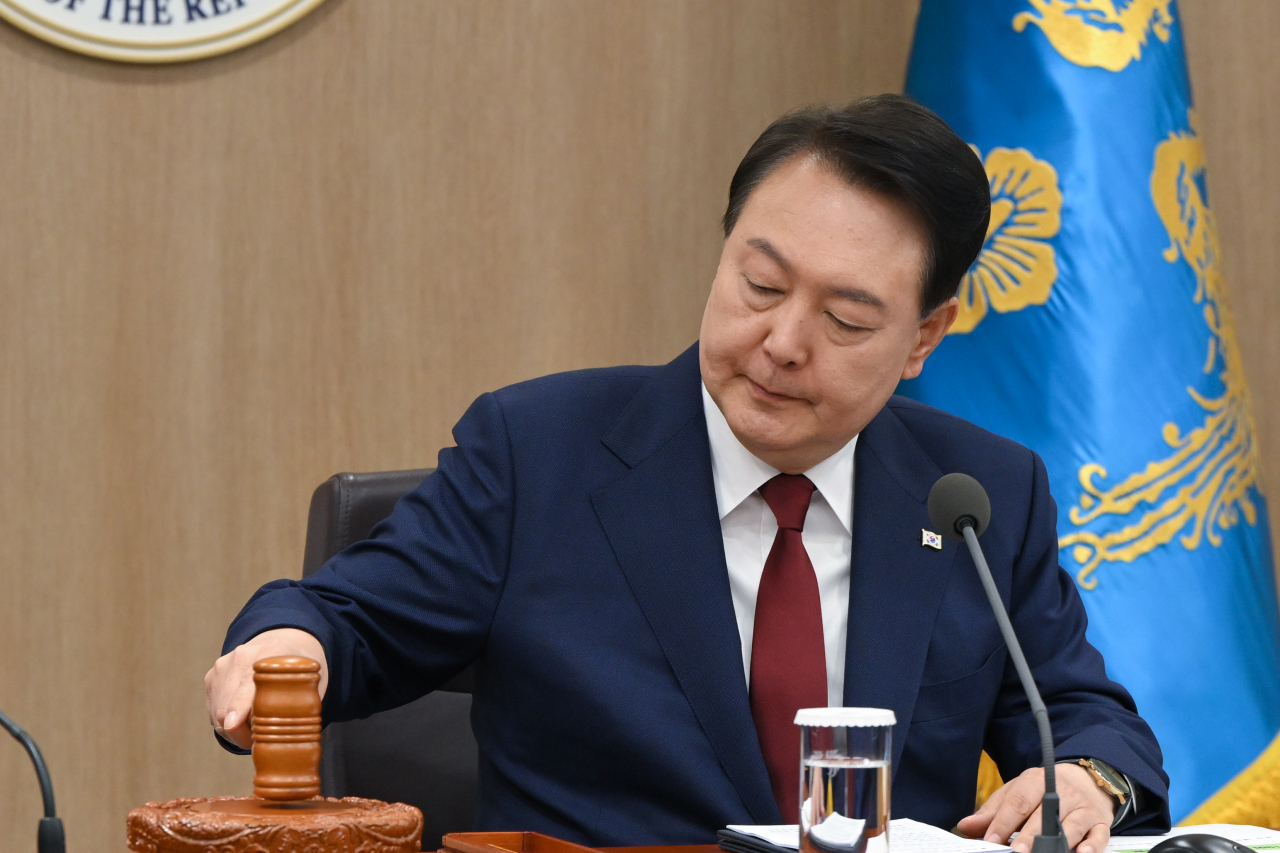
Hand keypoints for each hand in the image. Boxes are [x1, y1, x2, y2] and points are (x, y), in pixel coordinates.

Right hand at [204, 628, 327, 749]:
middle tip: (259, 743)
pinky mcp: (212, 677)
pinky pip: (213, 711)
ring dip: (233, 731)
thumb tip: (289, 738)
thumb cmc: (301, 670)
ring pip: (217, 712)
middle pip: (228, 704)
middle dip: (240, 732)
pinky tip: (246, 722)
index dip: (239, 706)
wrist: (283, 643)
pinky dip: (226, 723)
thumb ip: (302, 704)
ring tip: (256, 732)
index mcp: (271, 652)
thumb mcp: (312, 682)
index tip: (234, 724)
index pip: (249, 683)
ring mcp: (223, 665)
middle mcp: (242, 656)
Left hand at [956, 763, 1115, 852]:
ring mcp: (1082, 808)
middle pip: (1044, 815)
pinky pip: (1099, 836)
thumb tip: (965, 826)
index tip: (991, 839)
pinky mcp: (1100, 822)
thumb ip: (992, 812)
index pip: (1018, 802)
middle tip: (1017, 851)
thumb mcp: (1015, 792)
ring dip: (1058, 842)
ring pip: (1071, 826)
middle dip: (1029, 835)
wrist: (1084, 781)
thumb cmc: (1040, 792)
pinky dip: (1092, 846)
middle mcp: (1061, 792)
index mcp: (1035, 781)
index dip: (1004, 822)